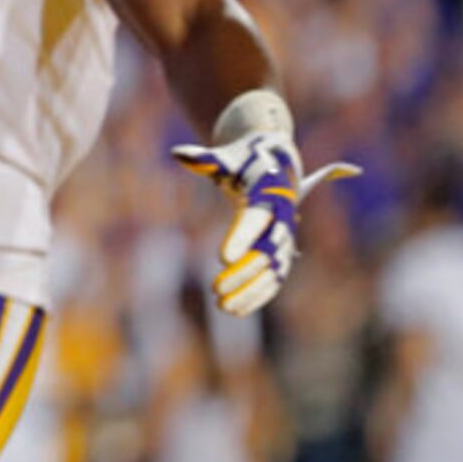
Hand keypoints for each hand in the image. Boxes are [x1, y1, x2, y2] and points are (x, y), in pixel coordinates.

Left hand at [171, 128, 358, 315]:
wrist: (275, 164)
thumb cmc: (244, 160)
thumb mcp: (226, 158)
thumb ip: (205, 159)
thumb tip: (177, 152)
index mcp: (269, 193)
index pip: (256, 219)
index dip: (241, 238)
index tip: (221, 259)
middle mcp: (282, 218)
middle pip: (266, 251)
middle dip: (243, 273)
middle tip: (215, 289)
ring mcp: (285, 237)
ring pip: (272, 271)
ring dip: (251, 291)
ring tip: (224, 307)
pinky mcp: (282, 251)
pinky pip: (274, 277)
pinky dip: (258, 294)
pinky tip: (236, 309)